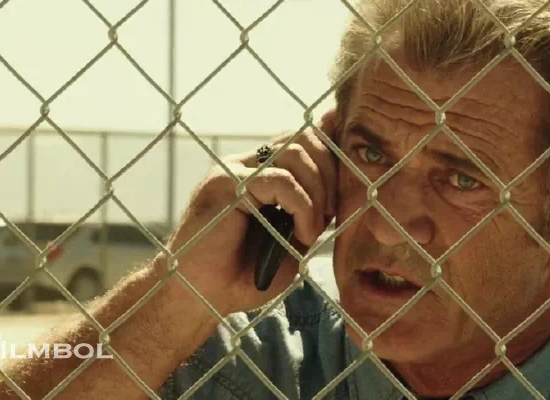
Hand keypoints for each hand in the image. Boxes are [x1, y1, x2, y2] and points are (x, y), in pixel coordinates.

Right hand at [163, 110, 338, 314]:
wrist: (202, 297)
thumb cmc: (246, 275)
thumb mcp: (292, 239)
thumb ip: (314, 211)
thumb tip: (347, 190)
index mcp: (260, 171)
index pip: (304, 138)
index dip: (332, 155)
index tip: (347, 189)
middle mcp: (246, 164)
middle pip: (304, 137)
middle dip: (331, 172)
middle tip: (331, 213)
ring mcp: (233, 171)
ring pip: (295, 154)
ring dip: (318, 192)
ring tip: (313, 229)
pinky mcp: (225, 186)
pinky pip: (279, 181)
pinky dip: (302, 207)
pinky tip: (302, 234)